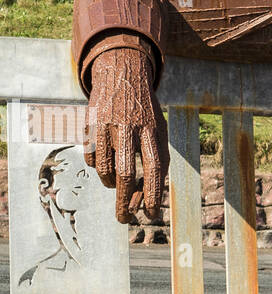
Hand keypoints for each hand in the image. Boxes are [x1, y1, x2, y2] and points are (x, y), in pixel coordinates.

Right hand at [85, 43, 168, 223]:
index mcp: (153, 129)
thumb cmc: (145, 113)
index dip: (153, 194)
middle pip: (126, 173)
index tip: (151, 214)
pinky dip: (96, 167)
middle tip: (124, 219)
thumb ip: (157, 162)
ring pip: (104, 168)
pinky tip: (104, 161)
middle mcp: (130, 127)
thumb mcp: (159, 131)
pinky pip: (90, 157)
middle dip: (124, 202)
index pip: (155, 168)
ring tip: (115, 184)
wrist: (123, 74)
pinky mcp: (89, 124)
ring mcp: (107, 125)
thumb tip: (144, 199)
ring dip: (110, 184)